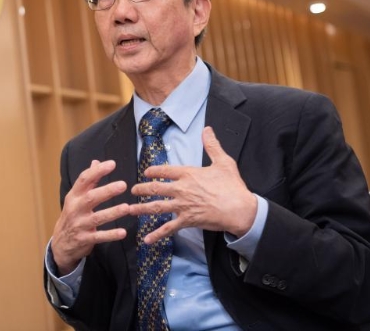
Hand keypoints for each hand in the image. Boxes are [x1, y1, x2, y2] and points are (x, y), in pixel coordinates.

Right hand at [51, 160, 130, 274]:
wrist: (60, 244)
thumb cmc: (72, 216)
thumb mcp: (76, 198)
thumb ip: (88, 181)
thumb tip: (96, 161)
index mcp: (74, 196)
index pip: (84, 180)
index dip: (97, 171)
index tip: (112, 164)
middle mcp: (75, 208)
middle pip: (91, 197)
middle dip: (107, 191)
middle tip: (123, 185)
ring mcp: (79, 224)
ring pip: (97, 218)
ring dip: (112, 213)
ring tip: (127, 208)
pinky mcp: (84, 239)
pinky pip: (99, 236)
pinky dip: (110, 235)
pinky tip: (123, 232)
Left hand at [129, 126, 257, 243]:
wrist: (240, 209)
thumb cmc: (233, 186)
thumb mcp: (223, 162)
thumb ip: (212, 145)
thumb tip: (207, 129)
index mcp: (188, 174)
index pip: (165, 171)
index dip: (153, 171)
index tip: (146, 172)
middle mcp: (182, 189)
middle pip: (156, 189)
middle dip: (142, 189)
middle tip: (133, 190)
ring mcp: (182, 206)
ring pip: (157, 207)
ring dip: (142, 208)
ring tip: (130, 209)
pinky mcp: (187, 221)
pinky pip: (169, 229)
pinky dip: (157, 235)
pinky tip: (147, 240)